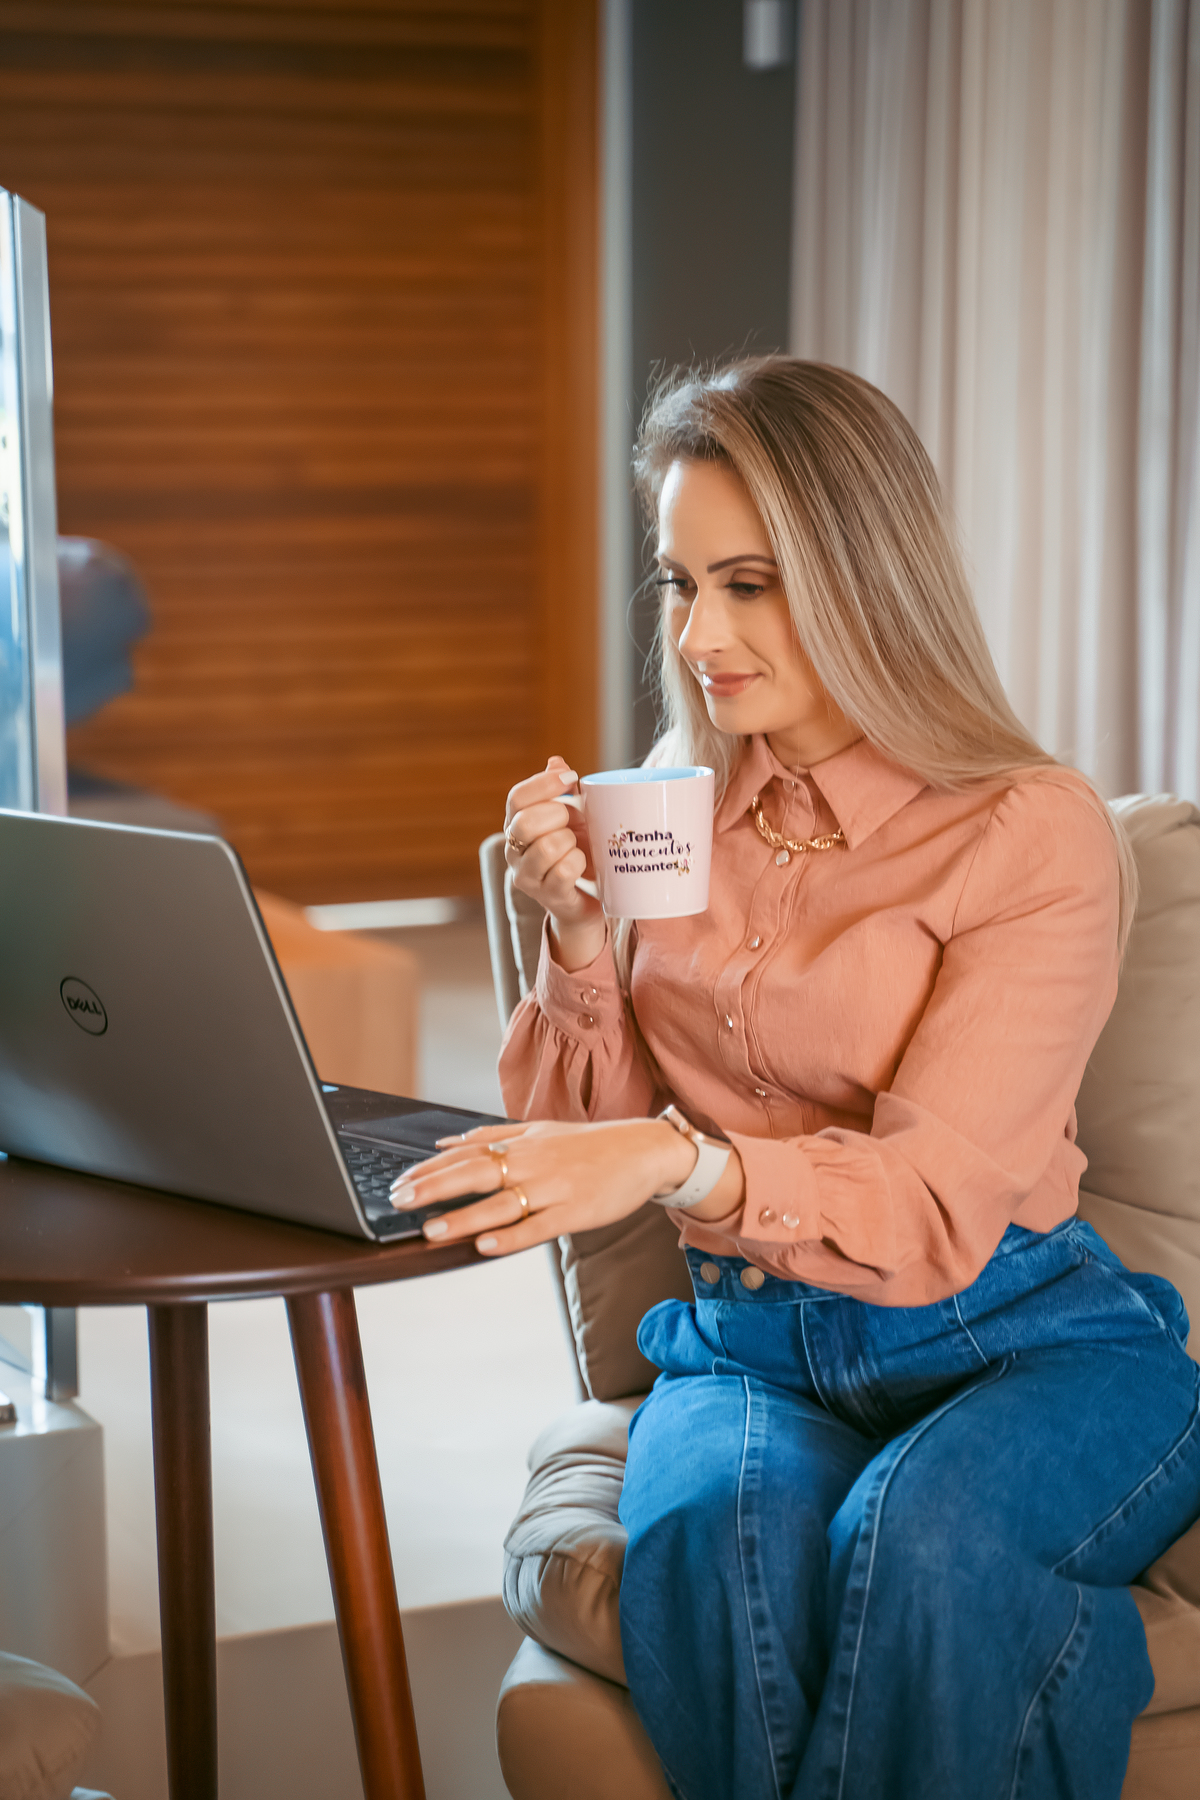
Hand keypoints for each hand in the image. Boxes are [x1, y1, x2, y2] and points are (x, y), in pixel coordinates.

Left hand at [390, 1116, 732, 1256]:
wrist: (644, 1152)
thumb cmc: (588, 1145)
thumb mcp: (539, 1131)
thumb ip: (492, 1136)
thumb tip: (445, 1142)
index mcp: (522, 1144)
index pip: (466, 1155)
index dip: (430, 1170)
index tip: (398, 1183)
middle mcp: (533, 1163)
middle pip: (475, 1175)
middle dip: (434, 1189)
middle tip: (399, 1202)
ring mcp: (554, 1189)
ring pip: (502, 1205)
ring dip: (464, 1219)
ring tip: (431, 1231)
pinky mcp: (574, 1213)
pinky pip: (537, 1228)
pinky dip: (510, 1237)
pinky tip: (484, 1246)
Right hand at [504, 758, 606, 970]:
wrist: (586, 898)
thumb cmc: (576, 850)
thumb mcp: (572, 816)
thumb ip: (562, 789)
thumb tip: (556, 762)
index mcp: (516, 824)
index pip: (516, 798)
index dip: (544, 784)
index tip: (571, 779)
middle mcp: (513, 850)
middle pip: (525, 822)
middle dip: (558, 816)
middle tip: (574, 822)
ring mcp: (527, 876)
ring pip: (546, 847)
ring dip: (570, 842)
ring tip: (577, 846)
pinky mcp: (548, 896)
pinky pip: (564, 872)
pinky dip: (578, 863)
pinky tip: (581, 864)